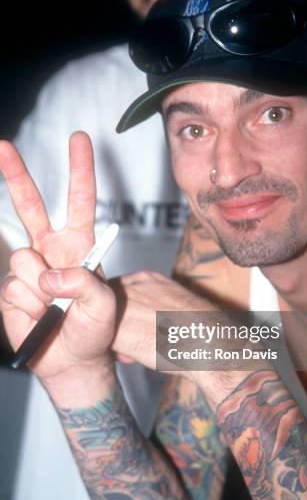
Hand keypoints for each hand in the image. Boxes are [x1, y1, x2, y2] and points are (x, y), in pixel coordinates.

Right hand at [0, 132, 115, 382]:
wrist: (71, 360)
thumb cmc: (93, 330)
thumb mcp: (103, 305)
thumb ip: (83, 282)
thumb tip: (47, 274)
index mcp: (79, 244)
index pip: (81, 200)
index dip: (81, 170)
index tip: (80, 139)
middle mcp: (50, 249)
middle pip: (30, 205)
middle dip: (16, 174)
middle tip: (3, 145)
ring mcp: (28, 267)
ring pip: (22, 258)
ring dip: (40, 286)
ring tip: (55, 307)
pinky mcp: (11, 288)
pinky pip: (15, 287)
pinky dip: (30, 306)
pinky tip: (40, 316)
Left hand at [110, 272, 250, 403]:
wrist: (206, 342)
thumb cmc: (199, 328)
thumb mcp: (175, 300)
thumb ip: (154, 301)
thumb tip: (145, 315)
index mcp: (146, 278)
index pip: (119, 289)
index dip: (123, 310)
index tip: (132, 322)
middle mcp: (130, 288)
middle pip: (107, 304)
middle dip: (116, 322)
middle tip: (133, 338)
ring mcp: (122, 308)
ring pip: (104, 323)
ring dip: (116, 336)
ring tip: (137, 349)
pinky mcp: (118, 331)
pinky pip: (106, 341)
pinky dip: (117, 351)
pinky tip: (135, 357)